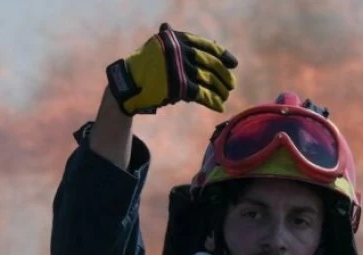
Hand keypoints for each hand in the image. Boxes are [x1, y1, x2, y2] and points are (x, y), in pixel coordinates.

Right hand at [106, 23, 238, 114]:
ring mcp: (179, 69)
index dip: (223, 55)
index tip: (234, 64)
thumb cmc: (145, 65)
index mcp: (178, 39)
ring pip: (208, 80)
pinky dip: (212, 100)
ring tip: (225, 96)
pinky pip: (201, 94)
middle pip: (210, 64)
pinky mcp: (178, 87)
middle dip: (223, 75)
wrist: (128, 83)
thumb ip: (184, 45)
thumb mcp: (161, 48)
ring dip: (220, 89)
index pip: (207, 46)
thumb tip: (212, 43)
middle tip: (232, 84)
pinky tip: (219, 106)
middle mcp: (180, 52)